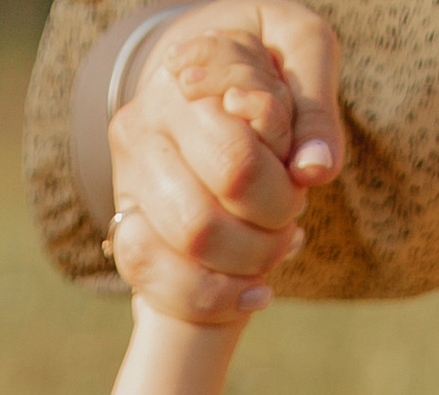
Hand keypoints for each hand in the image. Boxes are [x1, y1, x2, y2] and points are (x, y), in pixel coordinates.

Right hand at [107, 4, 340, 326]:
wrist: (207, 81)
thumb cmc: (264, 62)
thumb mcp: (299, 51)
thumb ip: (314, 106)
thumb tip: (314, 170)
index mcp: (180, 82)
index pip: (236, 160)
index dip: (279, 185)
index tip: (299, 172)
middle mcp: (142, 128)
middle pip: (206, 216)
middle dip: (267, 232)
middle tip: (293, 219)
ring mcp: (127, 182)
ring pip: (187, 248)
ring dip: (248, 264)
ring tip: (279, 248)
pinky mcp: (124, 228)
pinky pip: (159, 283)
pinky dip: (217, 299)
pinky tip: (255, 292)